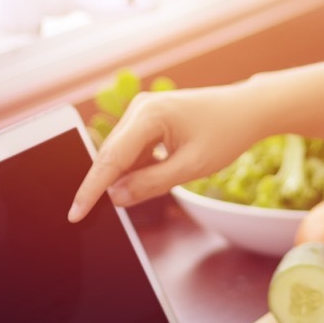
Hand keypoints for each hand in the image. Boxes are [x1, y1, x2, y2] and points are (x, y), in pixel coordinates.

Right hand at [69, 85, 256, 220]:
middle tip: (118, 208)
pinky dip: (141, 167)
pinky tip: (168, 167)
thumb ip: (151, 184)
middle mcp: (140, 108)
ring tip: (171, 172)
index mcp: (149, 114)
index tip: (75, 214)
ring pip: (122, 155)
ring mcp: (142, 111)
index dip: (91, 189)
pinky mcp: (148, 119)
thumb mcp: (192, 166)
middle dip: (109, 185)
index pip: (110, 158)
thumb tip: (115, 197)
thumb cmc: (226, 133)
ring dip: (131, 175)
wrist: (248, 110)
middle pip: (111, 156)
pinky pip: (134, 150)